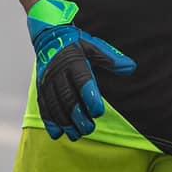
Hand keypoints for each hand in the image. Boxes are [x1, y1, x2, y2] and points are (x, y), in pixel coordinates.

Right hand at [27, 0, 136, 139]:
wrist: (48, 36)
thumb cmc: (75, 43)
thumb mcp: (94, 46)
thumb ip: (111, 59)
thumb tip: (131, 67)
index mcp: (74, 62)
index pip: (81, 81)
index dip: (89, 97)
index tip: (98, 111)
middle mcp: (58, 72)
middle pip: (67, 97)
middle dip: (77, 116)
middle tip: (89, 129)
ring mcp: (47, 81)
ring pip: (54, 105)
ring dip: (64, 122)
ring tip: (76, 134)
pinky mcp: (41, 88)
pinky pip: (44, 106)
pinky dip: (49, 121)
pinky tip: (57, 133)